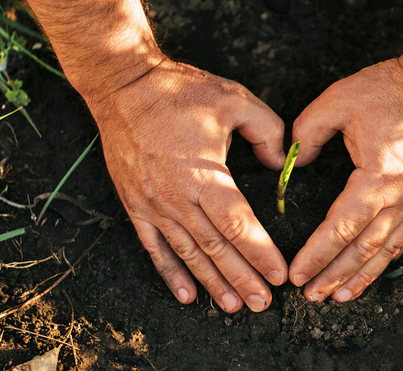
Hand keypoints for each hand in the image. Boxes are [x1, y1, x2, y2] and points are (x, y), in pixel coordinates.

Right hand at [87, 59, 287, 312]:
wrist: (123, 87)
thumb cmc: (179, 92)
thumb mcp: (235, 100)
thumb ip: (267, 131)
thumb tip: (279, 164)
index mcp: (203, 174)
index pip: (238, 226)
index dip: (261, 253)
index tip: (280, 275)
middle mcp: (177, 198)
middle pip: (216, 249)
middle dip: (243, 279)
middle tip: (263, 304)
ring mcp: (153, 206)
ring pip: (188, 254)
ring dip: (212, 283)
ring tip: (233, 306)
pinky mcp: (136, 205)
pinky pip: (154, 248)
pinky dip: (171, 274)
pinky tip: (186, 295)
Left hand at [288, 56, 402, 301]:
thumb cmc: (393, 89)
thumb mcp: (339, 101)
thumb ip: (306, 132)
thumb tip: (293, 162)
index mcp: (377, 179)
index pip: (339, 229)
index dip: (316, 255)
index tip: (296, 274)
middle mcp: (401, 197)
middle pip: (363, 250)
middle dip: (334, 276)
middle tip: (311, 296)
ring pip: (387, 250)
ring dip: (362, 276)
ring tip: (339, 296)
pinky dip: (387, 258)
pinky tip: (374, 269)